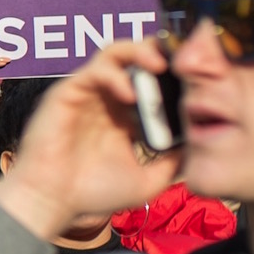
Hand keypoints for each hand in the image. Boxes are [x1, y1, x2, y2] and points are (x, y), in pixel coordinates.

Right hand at [0, 40, 182, 242]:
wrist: (55, 201)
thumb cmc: (93, 193)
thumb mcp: (148, 181)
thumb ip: (172, 163)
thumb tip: (199, 147)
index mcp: (125, 114)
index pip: (152, 80)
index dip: (174, 73)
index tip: (198, 76)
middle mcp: (107, 98)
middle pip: (135, 58)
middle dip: (159, 52)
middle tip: (182, 60)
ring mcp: (87, 93)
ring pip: (113, 53)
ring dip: (138, 52)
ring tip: (159, 64)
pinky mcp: (67, 93)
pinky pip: (92, 70)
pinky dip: (114, 76)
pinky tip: (130, 95)